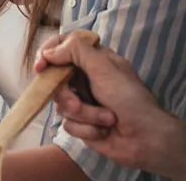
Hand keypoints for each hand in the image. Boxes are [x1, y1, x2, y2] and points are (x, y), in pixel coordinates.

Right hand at [33, 32, 185, 173]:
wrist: (144, 138)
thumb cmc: (129, 99)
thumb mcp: (104, 68)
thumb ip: (76, 52)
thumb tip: (49, 52)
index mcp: (95, 60)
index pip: (63, 47)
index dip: (49, 55)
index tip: (41, 66)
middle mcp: (87, 79)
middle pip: (56, 80)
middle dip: (68, 96)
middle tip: (77, 103)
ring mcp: (84, 102)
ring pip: (61, 105)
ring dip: (84, 114)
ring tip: (106, 119)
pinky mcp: (83, 124)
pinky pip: (69, 124)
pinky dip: (87, 129)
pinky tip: (104, 131)